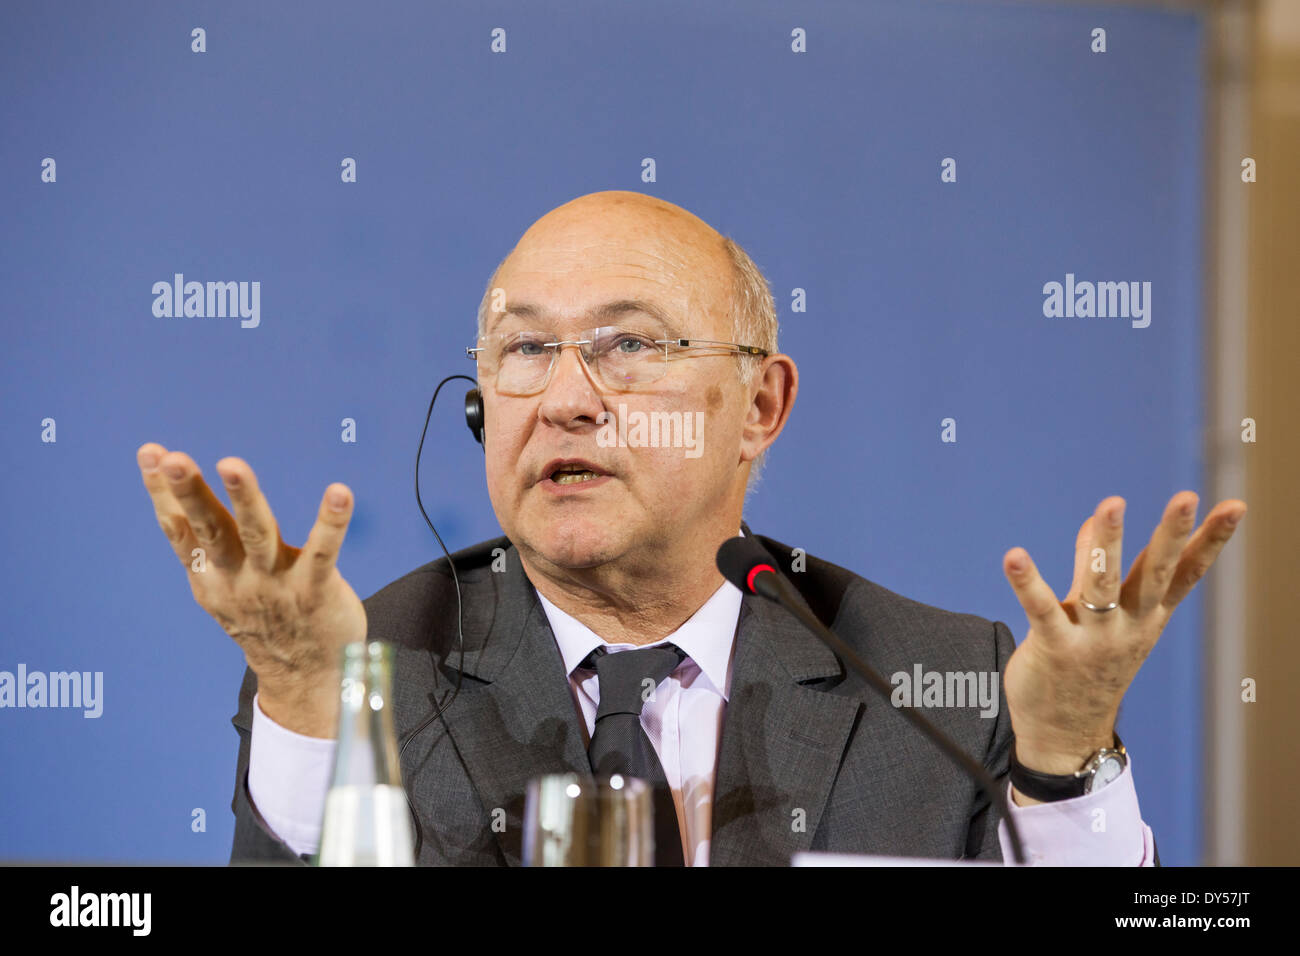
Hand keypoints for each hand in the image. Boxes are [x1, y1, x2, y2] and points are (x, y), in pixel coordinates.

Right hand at [137, 442, 365, 736]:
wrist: (304, 678)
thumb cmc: (263, 618)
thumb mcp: (220, 586)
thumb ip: (205, 545)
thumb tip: (176, 499)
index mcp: (210, 577)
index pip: (180, 531)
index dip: (162, 494)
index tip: (151, 452)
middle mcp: (237, 579)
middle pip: (210, 529)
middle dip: (190, 493)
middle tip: (173, 459)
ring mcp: (276, 585)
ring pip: (258, 534)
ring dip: (243, 498)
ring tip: (230, 464)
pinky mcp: (316, 591)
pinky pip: (324, 552)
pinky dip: (331, 523)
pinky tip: (339, 493)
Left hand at [1000, 492, 1245, 800]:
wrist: (1066, 735)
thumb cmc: (1088, 667)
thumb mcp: (1107, 617)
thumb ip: (1104, 569)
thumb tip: (1099, 520)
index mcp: (1147, 616)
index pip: (1186, 573)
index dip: (1211, 540)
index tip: (1234, 507)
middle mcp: (1127, 625)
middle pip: (1153, 573)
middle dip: (1170, 535)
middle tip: (1187, 498)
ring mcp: (1093, 637)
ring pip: (1102, 583)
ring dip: (1105, 544)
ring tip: (1111, 505)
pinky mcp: (1054, 647)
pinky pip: (1041, 609)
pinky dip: (1028, 582)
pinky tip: (1014, 556)